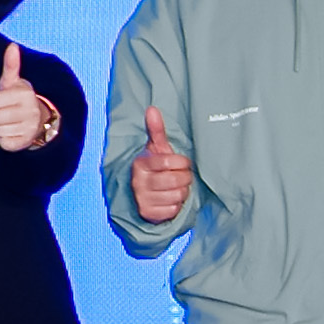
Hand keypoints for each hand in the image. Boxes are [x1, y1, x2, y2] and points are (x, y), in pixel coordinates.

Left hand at [0, 44, 58, 153]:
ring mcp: (29, 128)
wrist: (37, 120)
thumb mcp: (12, 81)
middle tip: (6, 111)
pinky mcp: (24, 143)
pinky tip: (12, 132)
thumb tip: (12, 46)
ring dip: (0, 127)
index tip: (4, 100)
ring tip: (9, 122)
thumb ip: (11, 64)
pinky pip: (4, 142)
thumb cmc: (17, 98)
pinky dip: (4, 139)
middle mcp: (31, 111)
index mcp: (26, 94)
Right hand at [130, 107, 194, 225]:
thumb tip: (152, 109)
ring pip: (177, 195)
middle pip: (176, 180)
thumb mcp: (155, 149)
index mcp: (140, 164)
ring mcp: (142, 199)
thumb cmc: (153, 168)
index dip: (182, 163)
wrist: (139, 195)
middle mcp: (138, 182)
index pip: (168, 162)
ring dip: (182, 191)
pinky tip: (171, 199)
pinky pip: (173, 209)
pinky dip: (176, 205)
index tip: (183, 163)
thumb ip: (156, 130)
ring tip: (177, 187)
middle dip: (184, 178)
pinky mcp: (148, 214)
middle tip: (182, 176)